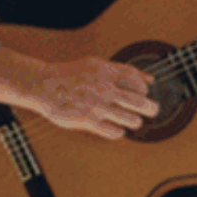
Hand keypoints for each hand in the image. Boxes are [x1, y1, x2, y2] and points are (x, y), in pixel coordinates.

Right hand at [33, 57, 159, 139]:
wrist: (43, 85)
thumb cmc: (70, 75)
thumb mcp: (96, 65)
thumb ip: (122, 70)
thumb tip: (150, 79)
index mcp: (105, 72)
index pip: (136, 79)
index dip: (143, 87)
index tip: (143, 91)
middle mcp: (104, 88)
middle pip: (139, 101)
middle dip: (150, 107)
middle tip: (152, 110)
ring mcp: (97, 106)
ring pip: (130, 119)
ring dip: (135, 121)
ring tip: (132, 120)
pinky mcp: (88, 121)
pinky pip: (113, 131)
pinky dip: (119, 132)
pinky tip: (116, 128)